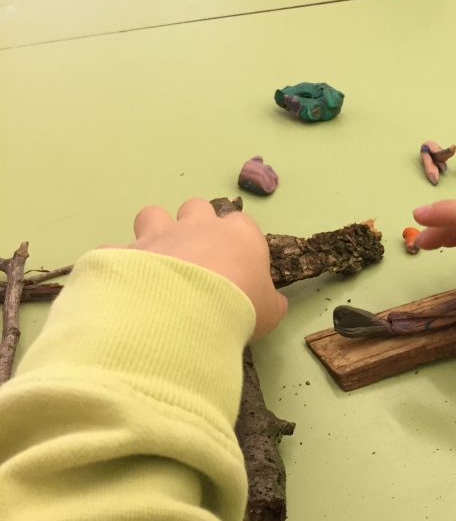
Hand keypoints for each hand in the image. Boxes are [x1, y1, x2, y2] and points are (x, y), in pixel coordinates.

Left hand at [129, 199, 286, 338]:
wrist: (183, 312)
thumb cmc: (238, 306)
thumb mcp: (268, 311)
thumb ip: (270, 302)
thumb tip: (273, 302)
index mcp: (238, 235)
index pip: (240, 223)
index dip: (236, 240)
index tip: (235, 264)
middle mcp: (198, 226)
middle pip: (196, 208)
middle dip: (194, 226)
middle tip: (194, 259)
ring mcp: (159, 235)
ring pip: (153, 214)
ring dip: (154, 232)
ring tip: (155, 261)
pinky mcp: (124, 251)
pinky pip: (116, 249)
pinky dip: (118, 261)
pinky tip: (121, 282)